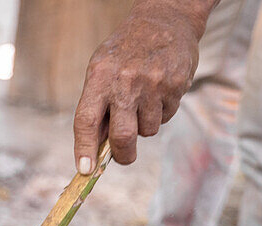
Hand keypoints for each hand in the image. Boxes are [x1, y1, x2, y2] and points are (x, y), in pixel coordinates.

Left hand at [73, 0, 213, 171]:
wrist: (166, 20)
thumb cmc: (125, 53)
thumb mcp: (102, 69)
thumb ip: (97, 106)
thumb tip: (95, 150)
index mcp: (100, 77)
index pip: (86, 120)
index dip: (84, 148)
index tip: (84, 170)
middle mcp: (125, 82)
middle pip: (122, 136)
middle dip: (123, 154)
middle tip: (123, 156)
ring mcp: (153, 84)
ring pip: (147, 131)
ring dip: (144, 126)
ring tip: (143, 101)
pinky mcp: (176, 86)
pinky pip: (166, 117)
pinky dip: (161, 113)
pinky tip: (159, 91)